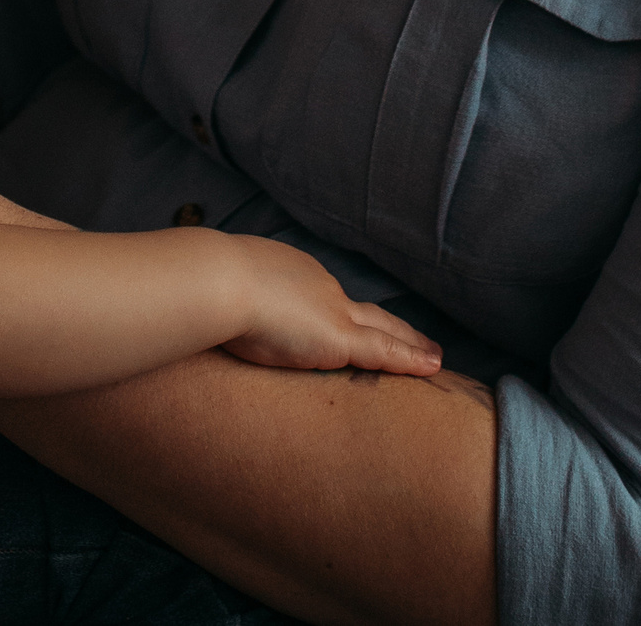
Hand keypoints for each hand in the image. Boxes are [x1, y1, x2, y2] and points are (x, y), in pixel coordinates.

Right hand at [218, 236, 444, 376]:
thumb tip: (212, 313)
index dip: (336, 312)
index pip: (321, 298)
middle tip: (411, 334)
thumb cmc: (207, 285)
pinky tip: (434, 366)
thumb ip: (230, 304)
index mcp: (290, 275)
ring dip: (408, 341)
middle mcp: (318, 287)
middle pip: (362, 310)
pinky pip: (385, 351)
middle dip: (386, 324)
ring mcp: (331, 311)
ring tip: (432, 354)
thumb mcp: (221, 291)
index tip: (344, 323)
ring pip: (382, 329)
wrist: (218, 282)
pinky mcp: (339, 338)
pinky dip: (411, 358)